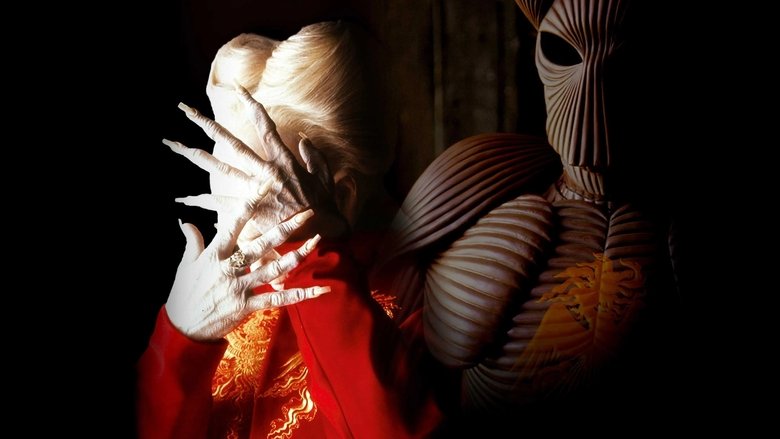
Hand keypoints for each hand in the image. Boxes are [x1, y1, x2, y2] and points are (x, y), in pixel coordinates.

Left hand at [163, 84, 346, 240]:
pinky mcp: (250, 210)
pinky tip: (182, 199)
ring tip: (176, 145)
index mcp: (283, 160)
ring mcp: (256, 190)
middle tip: (186, 110)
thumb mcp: (324, 175)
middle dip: (208, 125)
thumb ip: (314, 155)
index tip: (237, 89)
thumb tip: (304, 138)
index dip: (250, 105)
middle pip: (232, 143)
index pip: (264, 125)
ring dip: (196, 157)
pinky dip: (202, 202)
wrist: (323, 232)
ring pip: (220, 169)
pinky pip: (221, 204)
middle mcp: (266, 171)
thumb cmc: (325, 205)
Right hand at [165, 181, 328, 340]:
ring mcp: (240, 287)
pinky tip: (319, 290)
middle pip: (262, 244)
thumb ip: (192, 242)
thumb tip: (186, 222)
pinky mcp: (248, 306)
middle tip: (306, 214)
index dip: (250, 203)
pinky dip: (300, 295)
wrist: (183, 328)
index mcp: (214, 254)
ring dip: (298, 255)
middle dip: (286, 228)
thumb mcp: (185, 265)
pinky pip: (278, 299)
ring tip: (317, 241)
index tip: (265, 186)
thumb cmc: (184, 293)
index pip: (234, 223)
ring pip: (275, 268)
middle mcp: (229, 268)